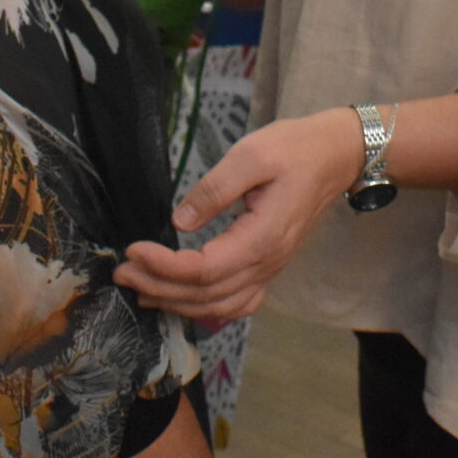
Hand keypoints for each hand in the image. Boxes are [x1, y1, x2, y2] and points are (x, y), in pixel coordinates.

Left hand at [114, 109, 362, 325]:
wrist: (335, 156)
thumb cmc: (294, 149)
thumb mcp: (251, 155)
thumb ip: (213, 189)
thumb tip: (179, 222)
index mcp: (262, 238)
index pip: (203, 269)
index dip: (162, 266)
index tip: (132, 250)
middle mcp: (267, 263)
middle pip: (205, 294)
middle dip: (159, 287)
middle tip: (122, 273)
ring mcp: (271, 269)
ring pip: (219, 306)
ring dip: (177, 303)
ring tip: (141, 290)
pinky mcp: (269, 265)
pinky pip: (237, 303)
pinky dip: (205, 308)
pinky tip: (181, 300)